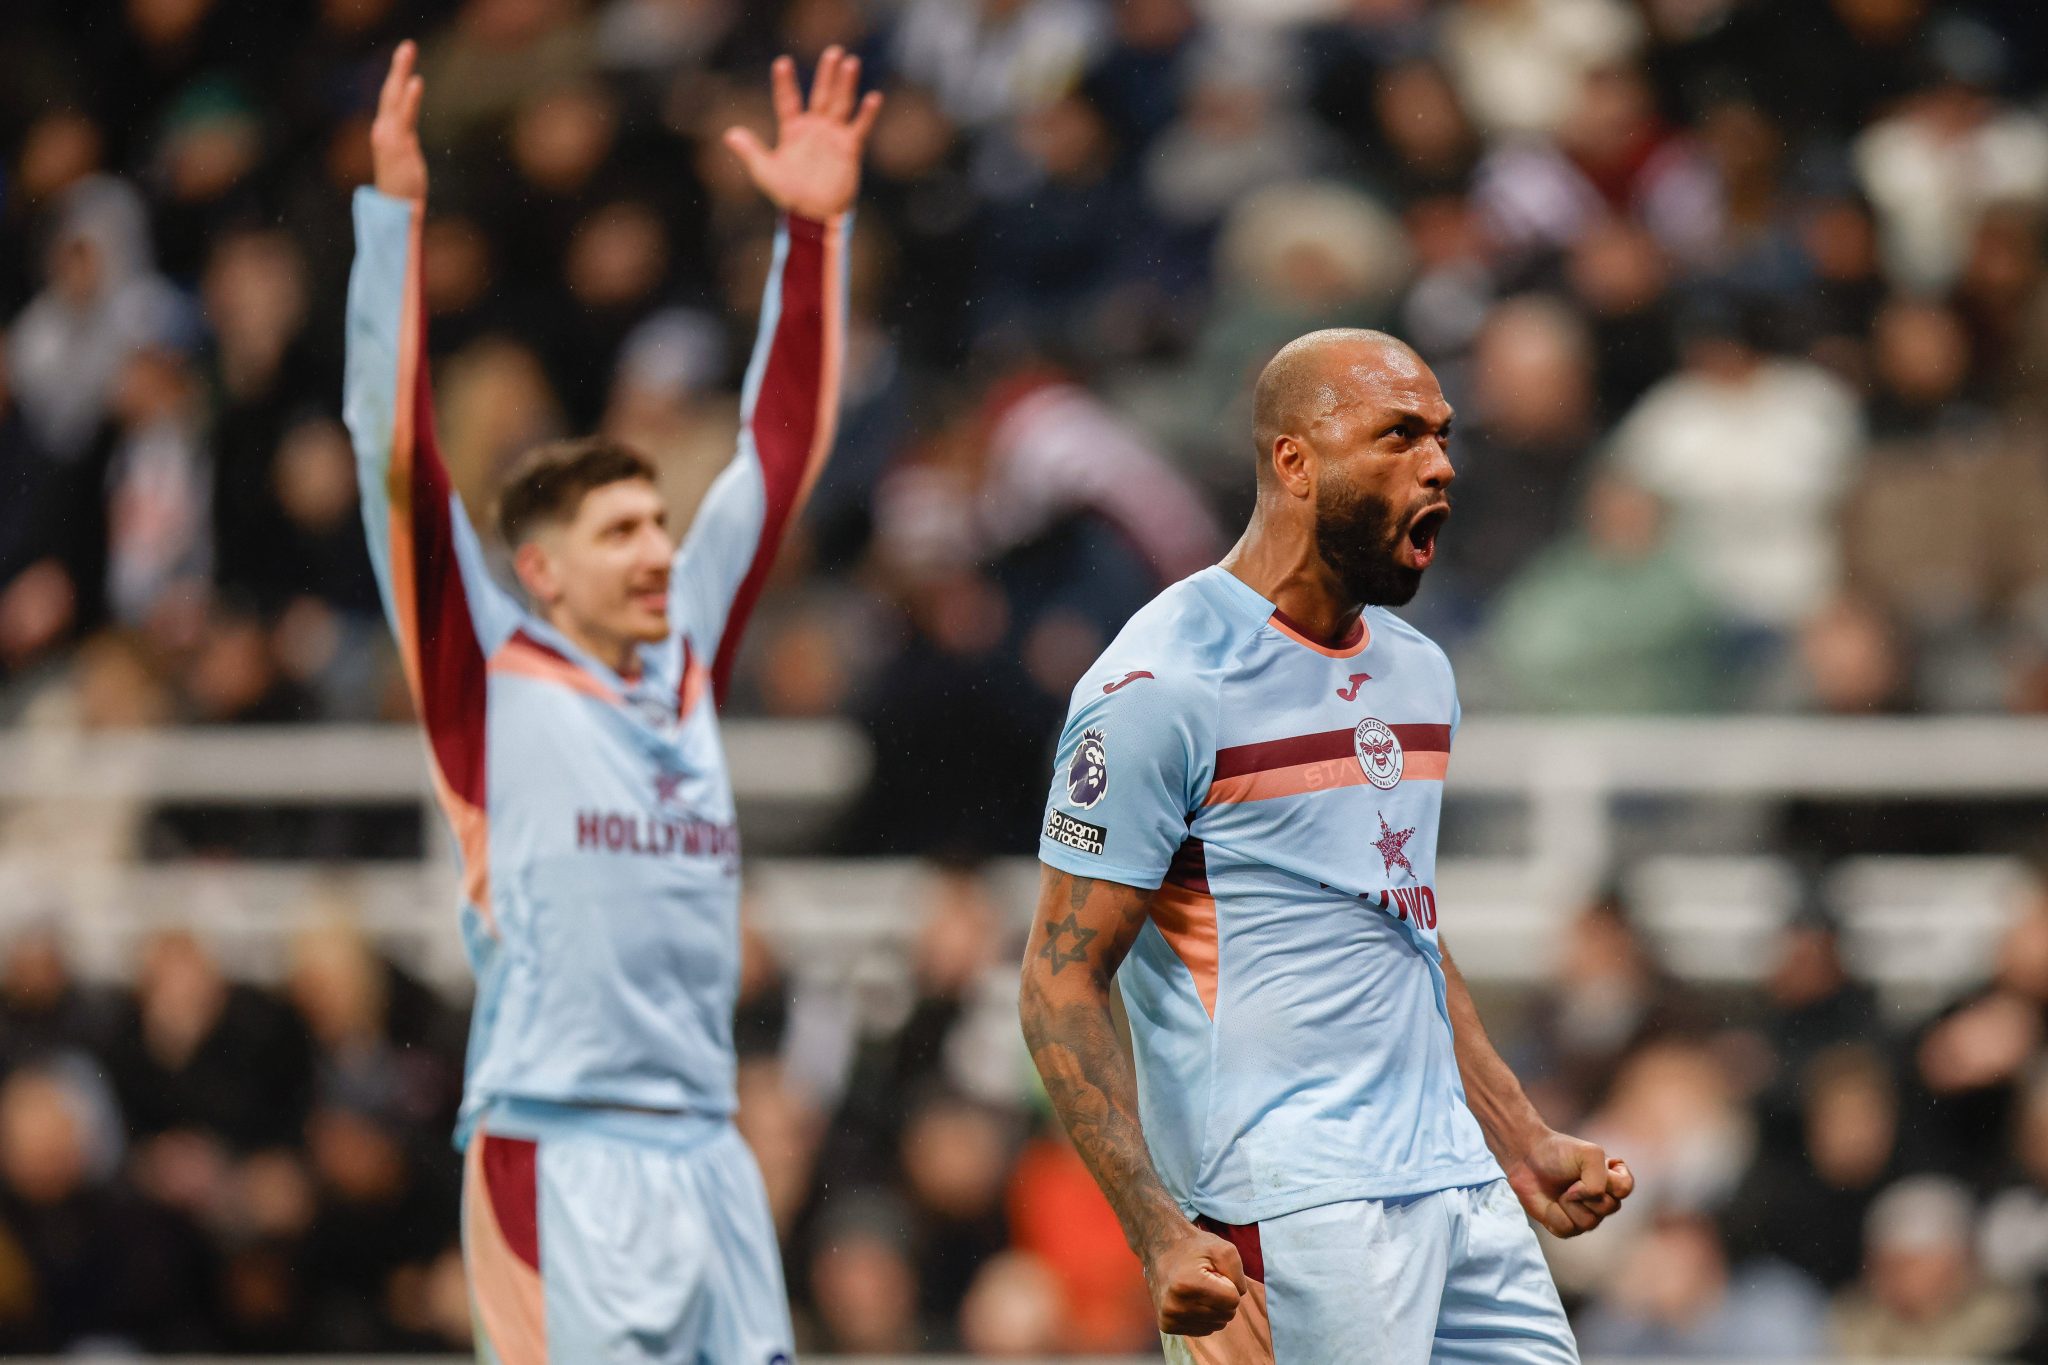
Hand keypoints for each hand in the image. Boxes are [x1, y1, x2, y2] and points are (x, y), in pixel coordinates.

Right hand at [370, 40, 426, 202]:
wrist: (396, 212)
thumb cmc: (401, 190)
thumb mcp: (403, 160)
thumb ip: (402, 144)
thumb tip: (404, 137)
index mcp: (385, 132)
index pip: (391, 99)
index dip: (398, 78)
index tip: (405, 59)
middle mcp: (383, 130)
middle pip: (390, 91)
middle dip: (398, 67)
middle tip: (408, 45)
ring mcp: (390, 136)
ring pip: (395, 97)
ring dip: (401, 72)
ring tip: (408, 50)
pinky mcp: (400, 145)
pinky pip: (405, 116)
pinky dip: (410, 98)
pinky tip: (416, 80)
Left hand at [723, 46, 881, 221]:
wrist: (814, 216)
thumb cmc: (788, 196)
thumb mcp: (765, 172)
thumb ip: (750, 151)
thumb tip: (728, 134)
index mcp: (792, 131)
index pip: (788, 100)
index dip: (784, 83)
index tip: (782, 63)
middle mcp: (814, 129)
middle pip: (821, 94)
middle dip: (826, 73)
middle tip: (833, 51)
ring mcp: (833, 137)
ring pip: (840, 104)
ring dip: (845, 84)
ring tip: (850, 62)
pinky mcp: (849, 149)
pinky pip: (859, 127)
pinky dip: (866, 114)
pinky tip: (873, 97)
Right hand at [1145, 1224, 1246, 1336]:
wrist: (1160, 1248)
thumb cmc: (1194, 1248)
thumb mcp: (1223, 1250)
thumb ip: (1238, 1275)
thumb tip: (1237, 1299)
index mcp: (1188, 1285)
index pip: (1233, 1301)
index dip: (1229, 1284)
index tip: (1214, 1273)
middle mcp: (1176, 1306)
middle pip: (1226, 1315)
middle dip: (1222, 1297)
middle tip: (1206, 1280)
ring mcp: (1169, 1318)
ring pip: (1217, 1325)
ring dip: (1214, 1308)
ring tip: (1198, 1289)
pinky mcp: (1167, 1326)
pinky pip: (1204, 1330)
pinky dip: (1204, 1316)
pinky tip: (1191, 1299)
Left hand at [1504, 1130, 1633, 1237]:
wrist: (1527, 1157)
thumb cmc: (1558, 1151)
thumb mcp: (1589, 1153)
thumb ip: (1601, 1177)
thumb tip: (1589, 1199)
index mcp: (1613, 1180)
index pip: (1624, 1188)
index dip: (1606, 1180)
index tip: (1589, 1166)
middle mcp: (1603, 1200)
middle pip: (1608, 1208)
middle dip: (1584, 1192)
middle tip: (1570, 1180)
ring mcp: (1586, 1215)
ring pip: (1589, 1223)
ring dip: (1569, 1203)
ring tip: (1560, 1191)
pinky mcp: (1565, 1226)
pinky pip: (1567, 1230)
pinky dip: (1554, 1214)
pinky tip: (1550, 1203)